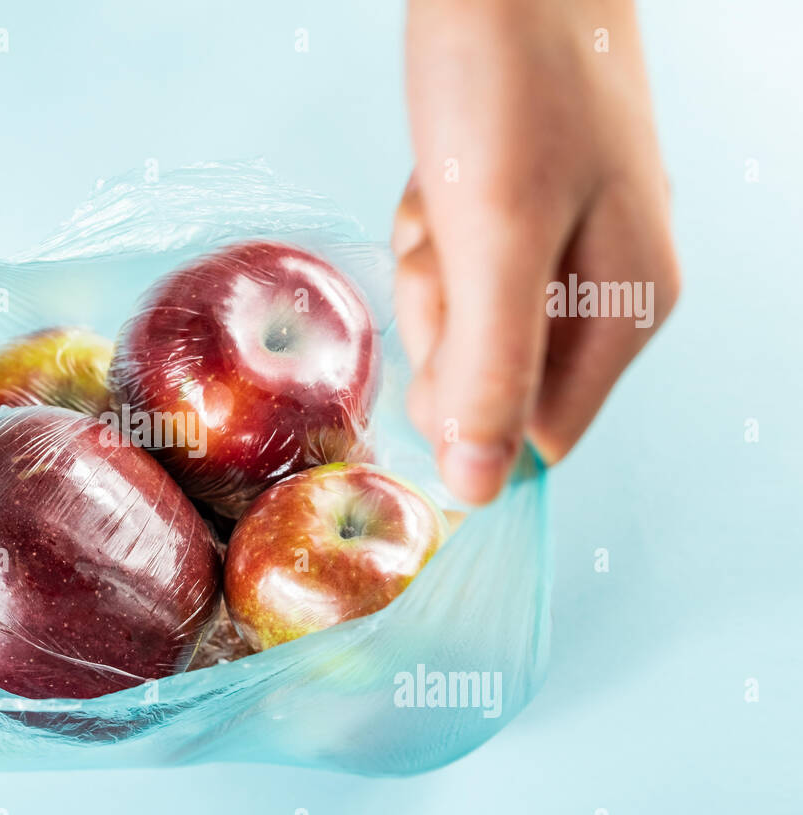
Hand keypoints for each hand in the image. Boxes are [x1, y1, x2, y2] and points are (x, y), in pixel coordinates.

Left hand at [395, 0, 680, 503]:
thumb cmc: (511, 82)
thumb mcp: (496, 235)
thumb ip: (493, 367)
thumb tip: (480, 489)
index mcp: (627, 311)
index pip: (531, 434)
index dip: (470, 393)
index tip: (457, 306)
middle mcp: (606, 292)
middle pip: (489, 377)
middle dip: (444, 310)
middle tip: (453, 225)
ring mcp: (565, 249)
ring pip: (461, 316)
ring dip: (432, 258)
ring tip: (452, 182)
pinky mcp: (524, 213)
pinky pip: (454, 260)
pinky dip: (431, 221)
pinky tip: (445, 168)